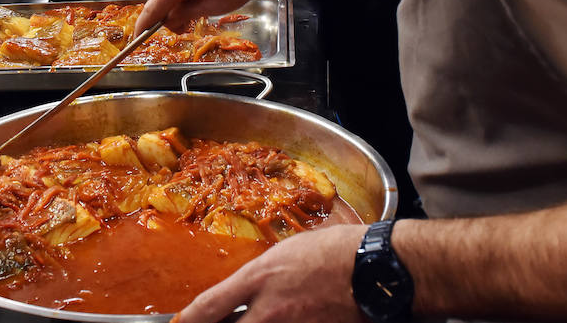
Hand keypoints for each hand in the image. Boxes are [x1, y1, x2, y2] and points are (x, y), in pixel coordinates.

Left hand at [172, 222, 366, 322]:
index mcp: (260, 278)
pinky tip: (292, 320)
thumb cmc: (336, 250)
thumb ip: (263, 276)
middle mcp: (270, 310)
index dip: (189, 320)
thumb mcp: (288, 253)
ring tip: (265, 317)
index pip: (210, 306)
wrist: (377, 268)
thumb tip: (249, 293)